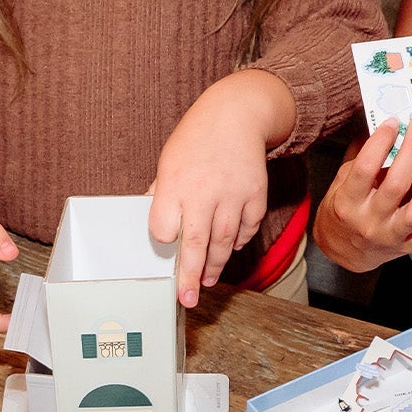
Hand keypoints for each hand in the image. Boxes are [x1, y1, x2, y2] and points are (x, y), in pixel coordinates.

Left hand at [149, 69, 295, 307]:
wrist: (238, 113)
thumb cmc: (196, 140)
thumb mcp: (168, 163)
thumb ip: (162, 197)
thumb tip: (156, 232)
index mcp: (175, 183)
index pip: (163, 227)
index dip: (163, 240)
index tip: (165, 249)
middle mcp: (204, 191)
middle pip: (195, 243)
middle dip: (190, 275)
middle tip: (187, 298)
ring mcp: (232, 194)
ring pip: (224, 242)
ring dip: (215, 266)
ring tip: (206, 282)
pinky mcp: (255, 194)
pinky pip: (246, 228)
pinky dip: (238, 242)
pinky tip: (229, 249)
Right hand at [313, 116, 411, 274]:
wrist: (343, 252)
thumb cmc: (343, 212)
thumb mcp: (341, 184)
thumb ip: (360, 156)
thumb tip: (381, 123)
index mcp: (347, 204)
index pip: (365, 169)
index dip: (381, 142)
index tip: (393, 121)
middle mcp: (369, 222)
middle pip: (396, 185)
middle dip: (411, 150)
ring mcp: (390, 237)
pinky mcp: (406, 247)